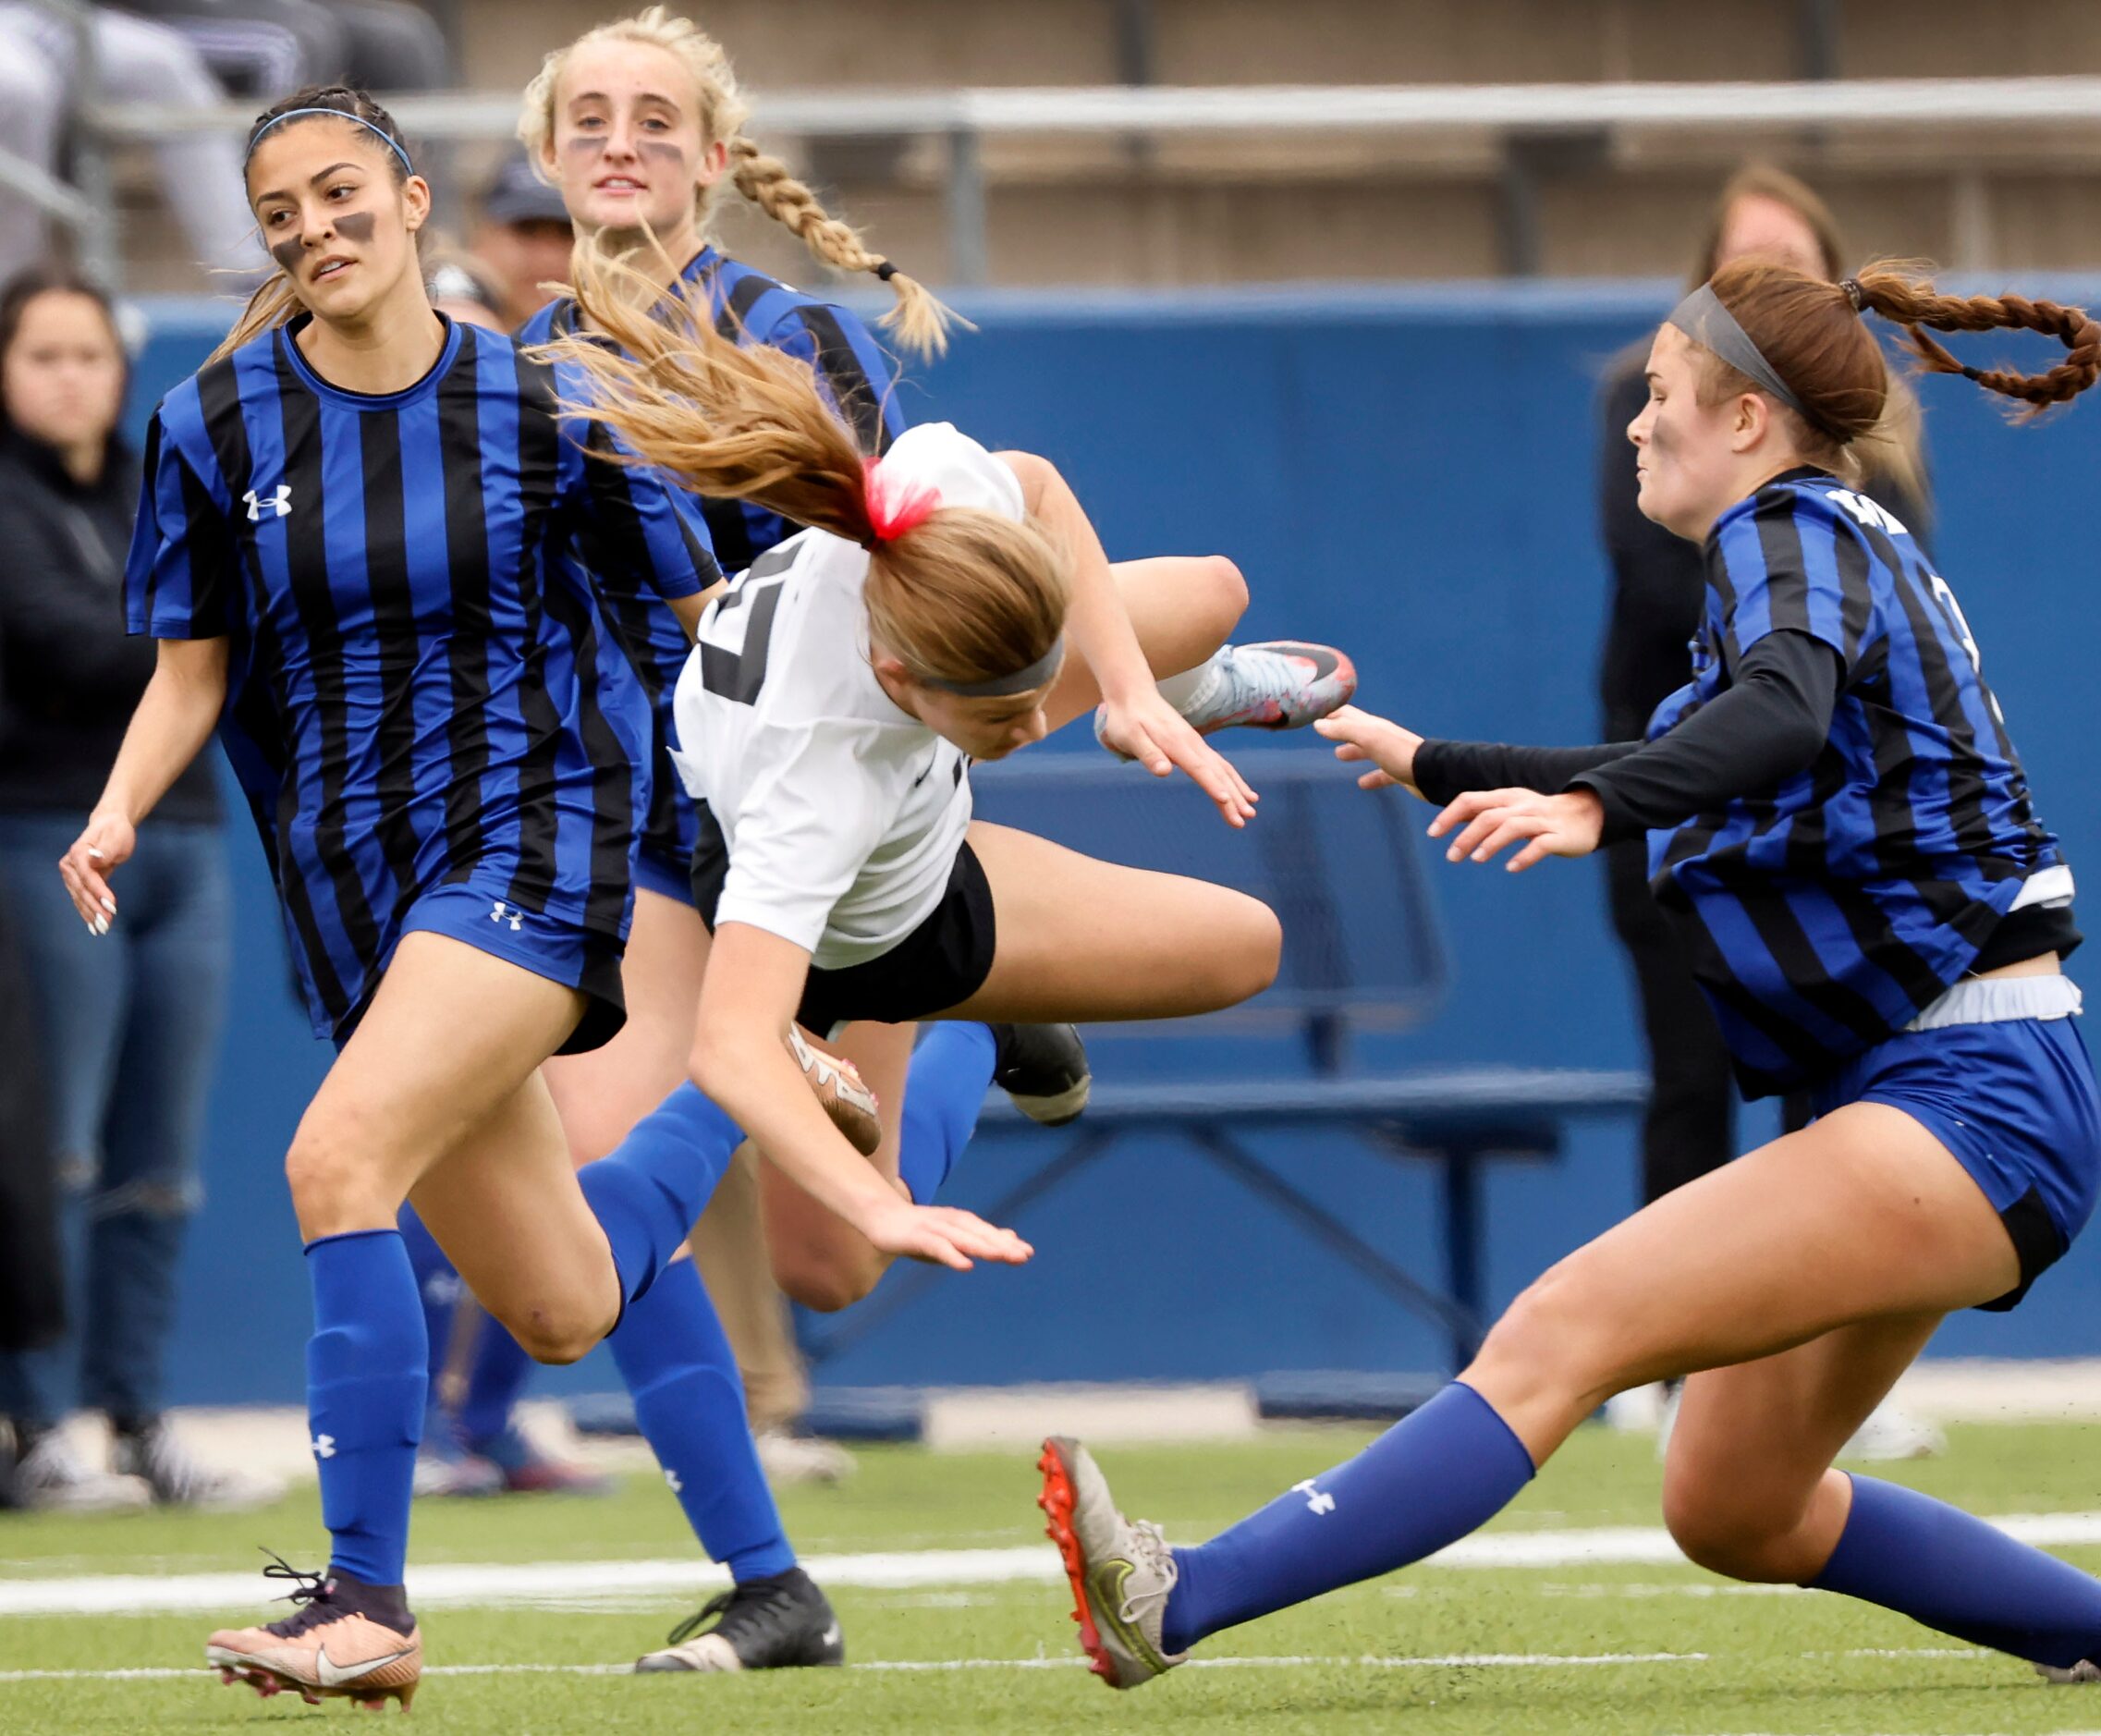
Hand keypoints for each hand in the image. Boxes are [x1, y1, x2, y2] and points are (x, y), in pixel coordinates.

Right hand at [58, 810, 135, 934]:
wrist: (110, 826)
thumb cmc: (115, 831)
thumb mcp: (115, 837)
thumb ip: (105, 850)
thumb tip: (94, 858)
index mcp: (78, 852)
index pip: (87, 876)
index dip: (98, 892)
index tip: (112, 905)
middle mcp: (69, 864)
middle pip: (81, 890)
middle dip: (94, 908)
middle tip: (107, 924)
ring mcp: (71, 874)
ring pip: (79, 898)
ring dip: (90, 914)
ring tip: (102, 929)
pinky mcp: (77, 882)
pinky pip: (81, 899)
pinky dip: (87, 912)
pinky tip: (93, 926)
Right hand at [854, 1195, 1035, 1273]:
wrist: (882, 1217)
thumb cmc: (921, 1231)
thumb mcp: (953, 1236)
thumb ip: (980, 1238)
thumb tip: (1009, 1239)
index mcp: (960, 1222)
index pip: (987, 1232)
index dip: (1006, 1242)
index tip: (1028, 1252)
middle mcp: (950, 1222)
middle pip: (979, 1234)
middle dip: (1001, 1244)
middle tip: (1023, 1255)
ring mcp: (933, 1228)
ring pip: (962, 1238)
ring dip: (983, 1247)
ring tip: (1002, 1257)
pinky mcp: (916, 1237)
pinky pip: (937, 1247)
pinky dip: (952, 1255)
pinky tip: (966, 1265)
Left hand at [1098, 689, 1257, 827]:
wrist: (1133, 694)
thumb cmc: (1127, 719)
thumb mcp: (1130, 737)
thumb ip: (1148, 754)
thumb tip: (1164, 771)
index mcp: (1177, 744)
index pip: (1199, 768)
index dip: (1212, 785)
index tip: (1226, 801)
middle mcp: (1192, 743)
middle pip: (1217, 772)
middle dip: (1233, 796)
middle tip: (1245, 819)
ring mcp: (1196, 744)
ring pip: (1223, 769)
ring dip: (1238, 790)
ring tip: (1251, 810)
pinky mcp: (1196, 745)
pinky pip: (1220, 765)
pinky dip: (1233, 779)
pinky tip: (1243, 791)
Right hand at [1315, 705, 1423, 793]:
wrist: (1431, 773)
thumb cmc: (1399, 753)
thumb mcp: (1368, 737)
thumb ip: (1343, 730)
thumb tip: (1318, 724)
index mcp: (1372, 726)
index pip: (1347, 714)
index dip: (1331, 712)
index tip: (1314, 713)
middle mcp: (1381, 737)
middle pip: (1356, 730)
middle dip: (1339, 730)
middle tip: (1323, 732)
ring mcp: (1391, 754)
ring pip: (1367, 750)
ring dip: (1353, 751)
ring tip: (1338, 756)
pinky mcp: (1398, 771)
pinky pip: (1381, 773)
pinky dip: (1371, 777)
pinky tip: (1362, 784)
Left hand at [1428, 788, 1604, 871]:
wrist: (1589, 814)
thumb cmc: (1541, 815)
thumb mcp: (1511, 809)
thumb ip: (1484, 812)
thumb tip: (1451, 820)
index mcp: (1507, 797)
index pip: (1471, 800)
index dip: (1449, 816)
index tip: (1432, 834)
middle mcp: (1523, 805)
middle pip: (1489, 816)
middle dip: (1466, 835)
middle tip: (1451, 857)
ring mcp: (1542, 820)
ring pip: (1513, 827)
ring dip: (1491, 843)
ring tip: (1475, 859)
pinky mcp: (1560, 836)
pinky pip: (1541, 844)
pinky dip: (1525, 856)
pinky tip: (1511, 868)